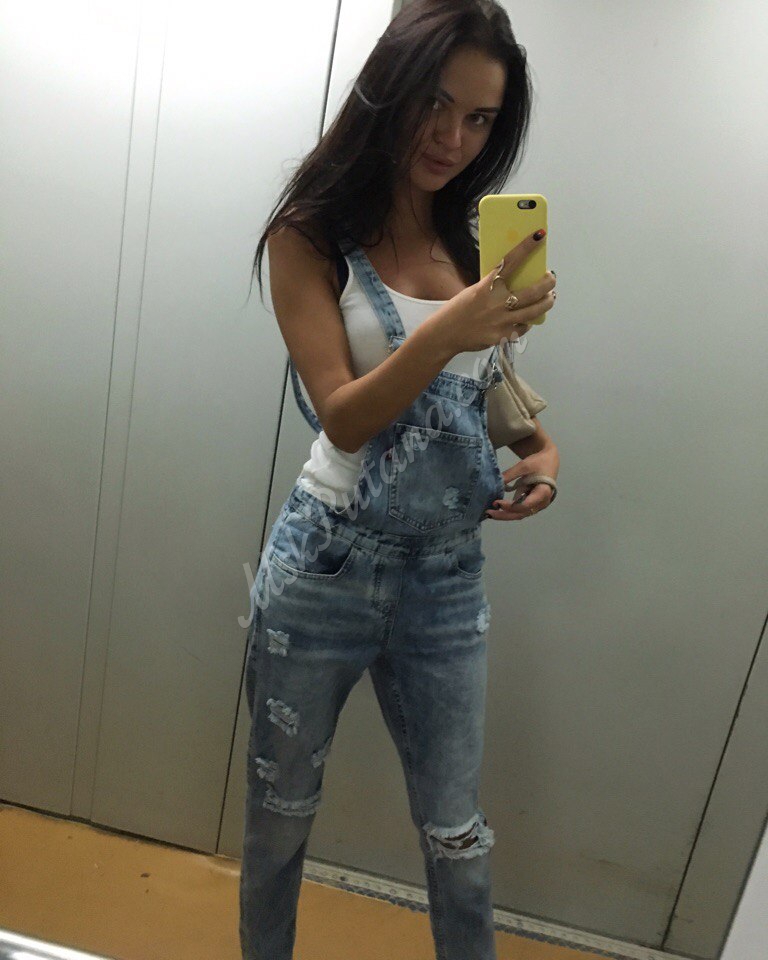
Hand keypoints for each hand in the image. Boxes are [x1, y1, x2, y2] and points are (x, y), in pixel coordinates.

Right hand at [433, 228, 556, 355]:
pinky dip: (527, 322)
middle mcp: (497, 302)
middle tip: (551, 278)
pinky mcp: (503, 336)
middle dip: (548, 282)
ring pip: (535, 310)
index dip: (527, 247)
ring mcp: (502, 321)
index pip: (511, 261)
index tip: (540, 235)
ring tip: (550, 297)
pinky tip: (528, 318)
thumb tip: (512, 281)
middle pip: (533, 290)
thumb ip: (492, 286)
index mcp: (487, 286)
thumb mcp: (473, 291)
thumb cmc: (457, 310)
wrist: (445, 334)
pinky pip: (523, 327)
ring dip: (546, 302)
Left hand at [485, 447, 559, 520]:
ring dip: (505, 514)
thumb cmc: (539, 462)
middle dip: (504, 515)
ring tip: (490, 512)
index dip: (510, 506)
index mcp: (543, 493)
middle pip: (522, 514)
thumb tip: (495, 483)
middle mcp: (542, 503)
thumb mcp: (524, 465)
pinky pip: (520, 510)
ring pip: (520, 514)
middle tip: (488, 512)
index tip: (497, 502)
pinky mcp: (532, 504)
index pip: (525, 505)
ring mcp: (538, 505)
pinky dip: (509, 510)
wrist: (549, 461)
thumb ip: (510, 475)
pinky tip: (497, 508)